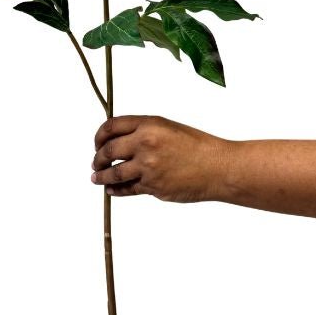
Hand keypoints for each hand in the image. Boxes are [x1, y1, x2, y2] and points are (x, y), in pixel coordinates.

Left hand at [91, 115, 228, 201]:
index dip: (99, 135)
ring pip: (113, 173)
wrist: (220, 168)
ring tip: (96, 177)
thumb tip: (117, 140)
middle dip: (98, 158)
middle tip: (95, 162)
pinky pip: (127, 189)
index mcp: (149, 124)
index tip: (97, 143)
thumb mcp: (168, 128)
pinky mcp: (153, 187)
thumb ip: (143, 131)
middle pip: (108, 150)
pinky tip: (111, 189)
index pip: (111, 126)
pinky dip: (115, 190)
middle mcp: (145, 143)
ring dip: (101, 176)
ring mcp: (148, 167)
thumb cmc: (197, 147)